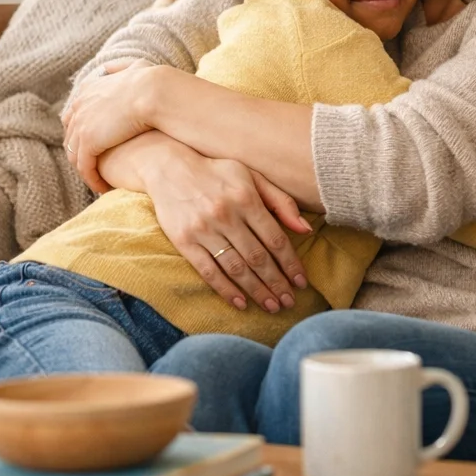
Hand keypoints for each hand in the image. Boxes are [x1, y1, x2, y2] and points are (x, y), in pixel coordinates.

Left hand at [62, 60, 162, 192]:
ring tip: (99, 179)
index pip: (75, 115)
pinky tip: (103, 187)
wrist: (155, 93)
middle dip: (81, 152)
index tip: (97, 144)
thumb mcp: (134, 66)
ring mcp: (81, 126)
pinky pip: (85, 167)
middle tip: (95, 166)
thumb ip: (119, 66)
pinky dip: (92, 178)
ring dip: (86, 169)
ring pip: (76, 154)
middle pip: (72, 136)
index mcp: (87, 91)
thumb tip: (108, 67)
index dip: (83, 131)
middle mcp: (78, 108)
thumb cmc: (152, 81)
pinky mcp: (88, 143)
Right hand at [142, 147, 313, 312]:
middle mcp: (226, 216)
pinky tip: (241, 303)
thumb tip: (307, 229)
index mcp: (247, 199)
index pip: (275, 239)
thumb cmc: (218, 173)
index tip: (301, 282)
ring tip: (272, 306)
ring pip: (235, 268)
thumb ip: (281, 202)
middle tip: (290, 302)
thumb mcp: (253, 177)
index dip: (291, 264)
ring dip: (256, 290)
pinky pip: (208, 271)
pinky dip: (225, 289)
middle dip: (276, 283)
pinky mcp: (184, 241)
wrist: (169, 168)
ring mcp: (204, 230)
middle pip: (257, 257)